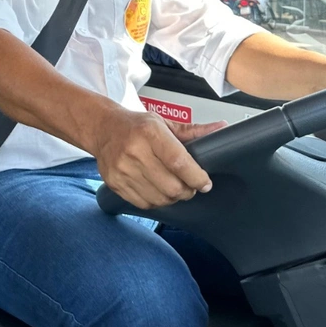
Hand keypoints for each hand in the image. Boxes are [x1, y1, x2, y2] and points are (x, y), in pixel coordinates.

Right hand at [91, 106, 226, 209]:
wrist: (103, 129)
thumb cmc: (136, 126)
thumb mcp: (163, 123)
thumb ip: (193, 131)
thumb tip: (222, 129)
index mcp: (150, 132)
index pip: (179, 162)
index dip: (197, 177)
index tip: (204, 182)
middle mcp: (134, 151)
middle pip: (172, 186)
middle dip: (187, 190)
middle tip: (189, 185)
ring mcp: (122, 169)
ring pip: (160, 198)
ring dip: (172, 197)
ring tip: (172, 186)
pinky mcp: (115, 183)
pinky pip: (144, 203)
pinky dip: (156, 201)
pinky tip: (157, 190)